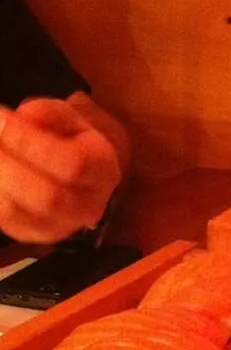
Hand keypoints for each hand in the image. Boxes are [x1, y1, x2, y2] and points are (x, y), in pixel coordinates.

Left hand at [0, 98, 121, 243]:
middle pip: (47, 197)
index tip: (2, 118)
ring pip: (18, 212)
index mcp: (103, 170)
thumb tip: (21, 121)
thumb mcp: (66, 117)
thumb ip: (47, 113)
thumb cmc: (71, 141)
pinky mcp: (37, 236)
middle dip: (7, 163)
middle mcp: (89, 206)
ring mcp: (64, 227)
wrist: (78, 176)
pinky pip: (4, 221)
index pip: (72, 164)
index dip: (30, 142)